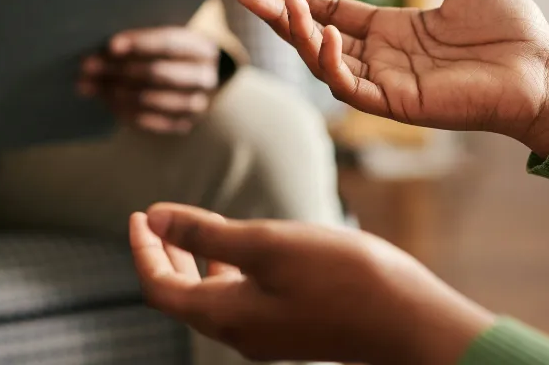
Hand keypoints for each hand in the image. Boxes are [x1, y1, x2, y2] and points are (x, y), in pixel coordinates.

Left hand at [80, 27, 219, 133]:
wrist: (193, 79)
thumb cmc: (169, 53)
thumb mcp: (164, 39)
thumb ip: (140, 41)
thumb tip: (102, 48)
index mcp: (203, 47)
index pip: (170, 42)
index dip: (140, 43)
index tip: (111, 46)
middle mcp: (205, 77)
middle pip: (158, 72)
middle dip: (118, 69)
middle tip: (88, 67)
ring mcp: (197, 104)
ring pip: (151, 99)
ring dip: (115, 92)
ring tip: (90, 86)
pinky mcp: (183, 124)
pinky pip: (149, 121)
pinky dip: (124, 111)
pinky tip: (105, 102)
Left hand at [130, 203, 494, 364]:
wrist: (409, 320)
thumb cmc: (342, 277)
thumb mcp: (266, 243)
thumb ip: (205, 232)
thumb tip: (154, 219)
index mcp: (225, 315)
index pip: (160, 287)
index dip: (143, 250)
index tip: (138, 214)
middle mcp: (240, 333)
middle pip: (181, 296)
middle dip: (165, 256)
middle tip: (155, 220)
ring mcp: (267, 335)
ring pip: (212, 298)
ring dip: (196, 262)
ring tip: (194, 227)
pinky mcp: (292, 329)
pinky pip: (242, 300)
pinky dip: (228, 271)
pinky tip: (245, 248)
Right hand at [237, 0, 548, 155]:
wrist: (541, 66)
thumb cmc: (512, 26)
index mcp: (392, 31)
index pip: (331, 12)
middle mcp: (380, 57)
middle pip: (313, 35)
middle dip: (278, 14)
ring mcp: (385, 82)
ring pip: (322, 61)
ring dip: (297, 33)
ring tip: (281, 3)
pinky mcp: (396, 103)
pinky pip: (349, 85)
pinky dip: (329, 61)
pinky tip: (322, 31)